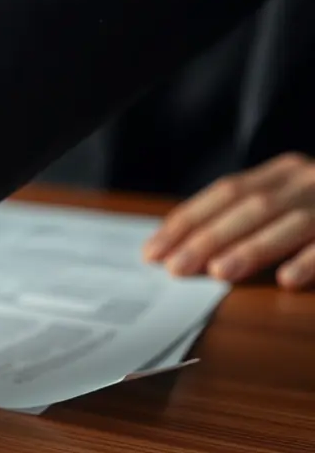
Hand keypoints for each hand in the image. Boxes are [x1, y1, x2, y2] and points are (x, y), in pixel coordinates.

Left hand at [144, 152, 314, 289]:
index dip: (187, 222)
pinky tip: (287, 279)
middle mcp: (304, 182)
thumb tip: (179, 252)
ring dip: (252, 248)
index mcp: (280, 173)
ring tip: (219, 273)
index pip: (224, 194)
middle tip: (176, 268)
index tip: (153, 252)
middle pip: (252, 207)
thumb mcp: (284, 203)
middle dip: (210, 238)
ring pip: (291, 223)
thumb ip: (241, 219)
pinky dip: (309, 260)